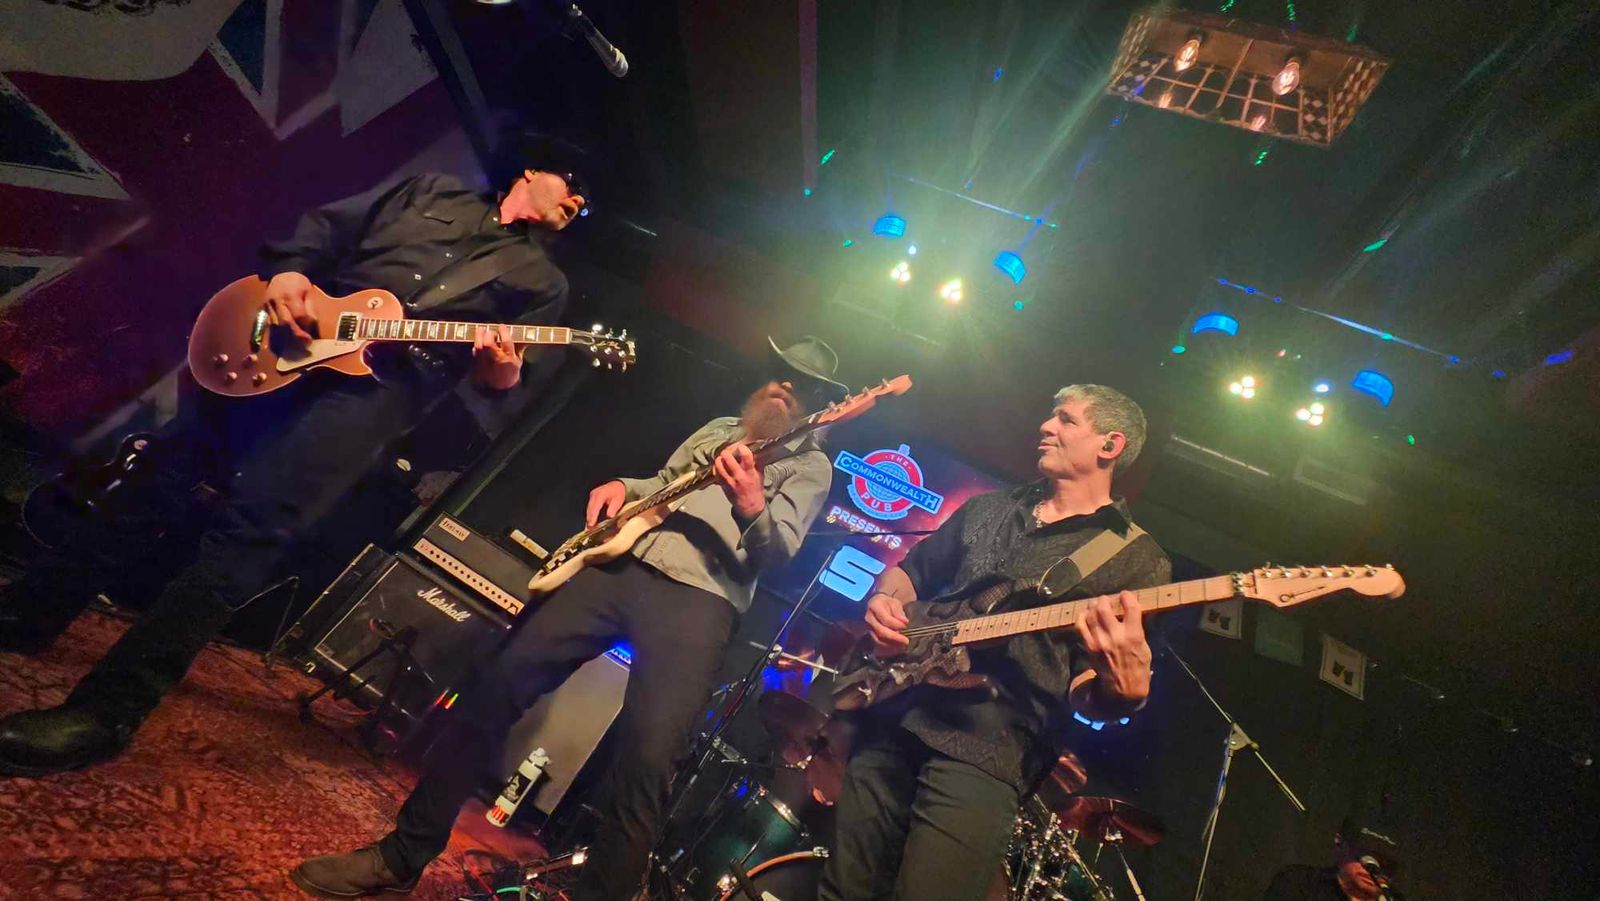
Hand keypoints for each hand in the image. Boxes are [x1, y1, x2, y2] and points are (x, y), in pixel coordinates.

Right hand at [263, 271, 318, 341]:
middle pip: (285, 322)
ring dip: (287, 337)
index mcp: (289, 295)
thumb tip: (311, 325)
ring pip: (276, 326)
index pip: (298, 315)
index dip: (305, 326)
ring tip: (297, 343)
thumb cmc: (297, 282)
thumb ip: (310, 308)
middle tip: (306, 343)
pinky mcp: (263, 310)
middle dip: (296, 334)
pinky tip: (286, 340)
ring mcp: (267, 306)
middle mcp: (276, 301)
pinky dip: (279, 334)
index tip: (311, 334)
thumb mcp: (308, 290)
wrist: (280, 273)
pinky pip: (270, 325)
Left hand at [471, 324, 524, 390]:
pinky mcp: (477, 363)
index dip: (503, 331)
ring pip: (479, 345)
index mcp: (508, 357)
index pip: (506, 341)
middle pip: (488, 342)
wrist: (499, 387)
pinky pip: (474, 350)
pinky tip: (479, 342)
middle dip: (489, 333)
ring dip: (479, 336)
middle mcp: (496, 358)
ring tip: (482, 331)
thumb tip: (525, 335)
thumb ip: (519, 347)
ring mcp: (485, 361)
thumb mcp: (518, 360)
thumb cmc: (510, 372)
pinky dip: (476, 344)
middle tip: (491, 332)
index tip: (502, 326)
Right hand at [586, 480, 626, 527]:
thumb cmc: (618, 492)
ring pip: (588, 509)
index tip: (591, 524)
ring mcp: (592, 496)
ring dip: (589, 518)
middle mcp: (594, 494)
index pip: (595, 507)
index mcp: (601, 494)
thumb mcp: (618, 500)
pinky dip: (590, 515)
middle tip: (589, 529)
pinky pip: (589, 508)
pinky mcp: (591, 499)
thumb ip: (613, 508)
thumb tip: (609, 516)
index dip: (593, 516)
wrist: (616, 485)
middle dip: (589, 519)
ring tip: (589, 528)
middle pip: (590, 509)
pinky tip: (591, 522)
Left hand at [713, 441, 764, 519]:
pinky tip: (720, 466)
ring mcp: (729, 481)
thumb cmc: (755, 489)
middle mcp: (739, 476)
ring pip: (719, 464)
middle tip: (729, 451)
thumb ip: (758, 462)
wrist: (750, 506)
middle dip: (727, 451)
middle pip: (728, 457)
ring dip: (720, 458)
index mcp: (750, 473)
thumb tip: (756, 449)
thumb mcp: (760, 475)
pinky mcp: (722, 485)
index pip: (746, 456)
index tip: (741, 447)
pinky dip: (717, 467)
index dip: (742, 448)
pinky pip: (716, 472)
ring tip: (723, 457)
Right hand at [864, 592, 910, 655]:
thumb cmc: (884, 603)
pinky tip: (896, 647)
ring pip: (879, 640)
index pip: (886, 619)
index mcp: (874, 607)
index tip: (906, 625)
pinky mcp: (869, 635)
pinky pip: (878, 643)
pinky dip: (887, 647)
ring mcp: (867, 628)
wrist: (871, 605)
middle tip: (906, 641)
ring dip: (891, 644)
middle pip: (881, 631)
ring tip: (902, 645)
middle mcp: (869, 618)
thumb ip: (898, 612)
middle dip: (895, 638)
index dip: (897, 624)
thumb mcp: (893, 602)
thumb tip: (904, 621)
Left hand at [1074, 590, 1151, 707]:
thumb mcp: (1144, 645)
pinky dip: (1082, 616)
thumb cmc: (1138, 664)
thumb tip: (1129, 608)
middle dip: (1105, 599)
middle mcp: (1116, 637)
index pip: (1130, 607)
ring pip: (1091, 614)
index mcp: (1134, 635)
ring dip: (1093, 606)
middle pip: (1104, 607)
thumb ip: (1137, 626)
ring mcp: (1100, 641)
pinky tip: (1085, 614)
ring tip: (1096, 605)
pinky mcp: (1089, 647)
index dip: (1126, 596)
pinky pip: (1080, 626)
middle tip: (1106, 600)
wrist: (1124, 687)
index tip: (1125, 595)